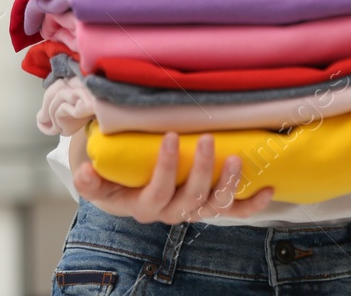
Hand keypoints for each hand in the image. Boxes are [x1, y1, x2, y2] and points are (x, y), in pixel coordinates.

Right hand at [70, 125, 277, 223]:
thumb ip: (90, 179)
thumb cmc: (115, 181)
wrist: (129, 196)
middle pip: (191, 197)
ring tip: (237, 159)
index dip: (165, 168)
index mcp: (145, 206)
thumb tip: (82, 171)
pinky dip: (252, 204)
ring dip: (228, 184)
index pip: (157, 190)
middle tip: (206, 139)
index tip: (170, 136)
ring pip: (214, 205)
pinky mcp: (210, 207)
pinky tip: (268, 190)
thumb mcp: (98, 181)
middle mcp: (172, 212)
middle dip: (201, 169)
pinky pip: (234, 211)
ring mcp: (194, 210)